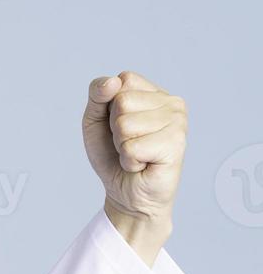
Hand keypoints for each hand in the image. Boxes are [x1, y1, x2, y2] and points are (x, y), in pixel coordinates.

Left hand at [81, 70, 186, 264]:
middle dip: (114, 128)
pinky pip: (132, 147)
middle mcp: (172, 103)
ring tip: (136, 154)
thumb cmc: (112, 155)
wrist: (127, 193)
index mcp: (154, 92)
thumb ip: (97, 95)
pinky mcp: (176, 145)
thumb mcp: (94, 120)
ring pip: (125, 125)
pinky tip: (143, 164)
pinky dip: (128, 161)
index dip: (109, 108)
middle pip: (122, 102)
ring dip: (122, 146)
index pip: (122, 81)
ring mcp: (178, 123)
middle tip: (127, 143)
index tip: (118, 126)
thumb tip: (112, 81)